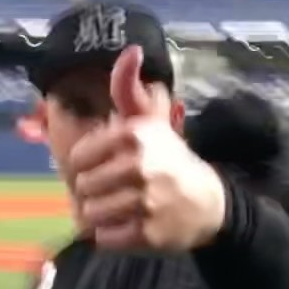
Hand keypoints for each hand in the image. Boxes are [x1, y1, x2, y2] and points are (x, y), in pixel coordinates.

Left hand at [68, 46, 225, 250]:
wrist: (209, 203)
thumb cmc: (170, 160)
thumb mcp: (150, 121)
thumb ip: (128, 89)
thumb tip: (130, 50)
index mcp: (134, 135)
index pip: (79, 157)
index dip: (88, 167)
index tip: (106, 168)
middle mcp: (139, 166)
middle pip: (84, 187)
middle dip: (94, 193)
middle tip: (115, 193)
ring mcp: (145, 202)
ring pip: (92, 214)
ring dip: (101, 216)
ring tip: (121, 210)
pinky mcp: (148, 234)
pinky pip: (106, 238)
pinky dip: (111, 236)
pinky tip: (128, 226)